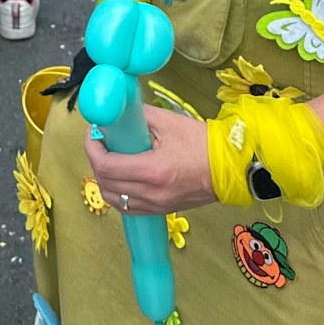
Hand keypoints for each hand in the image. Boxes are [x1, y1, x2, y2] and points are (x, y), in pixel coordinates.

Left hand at [85, 107, 215, 215]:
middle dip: (96, 160)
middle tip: (100, 143)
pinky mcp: (162, 210)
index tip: (92, 134)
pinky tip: (122, 178)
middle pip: (105, 184)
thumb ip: (139, 116)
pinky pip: (128, 208)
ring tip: (110, 159)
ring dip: (104, 179)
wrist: (231, 168)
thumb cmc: (203, 143)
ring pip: (114, 200)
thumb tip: (116, 114)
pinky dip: (118, 194)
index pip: (106, 166)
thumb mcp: (169, 122)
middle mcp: (151, 194)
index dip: (92, 149)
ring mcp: (156, 205)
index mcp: (152, 171)